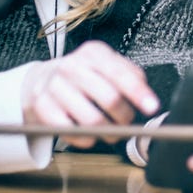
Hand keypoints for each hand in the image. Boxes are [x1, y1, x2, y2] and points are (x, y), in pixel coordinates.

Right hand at [21, 40, 158, 147]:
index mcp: (92, 53)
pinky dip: (86, 139)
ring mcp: (55, 86)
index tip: (151, 106)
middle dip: (125, 117)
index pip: (120, 73)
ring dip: (108, 132)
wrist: (41, 79)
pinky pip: (72, 132)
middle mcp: (72, 66)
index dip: (138, 93)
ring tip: (110, 131)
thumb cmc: (81, 75)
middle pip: (110, 98)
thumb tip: (146, 95)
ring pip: (92, 119)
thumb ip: (130, 75)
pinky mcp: (42, 107)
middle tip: (126, 122)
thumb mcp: (105, 65)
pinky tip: (89, 134)